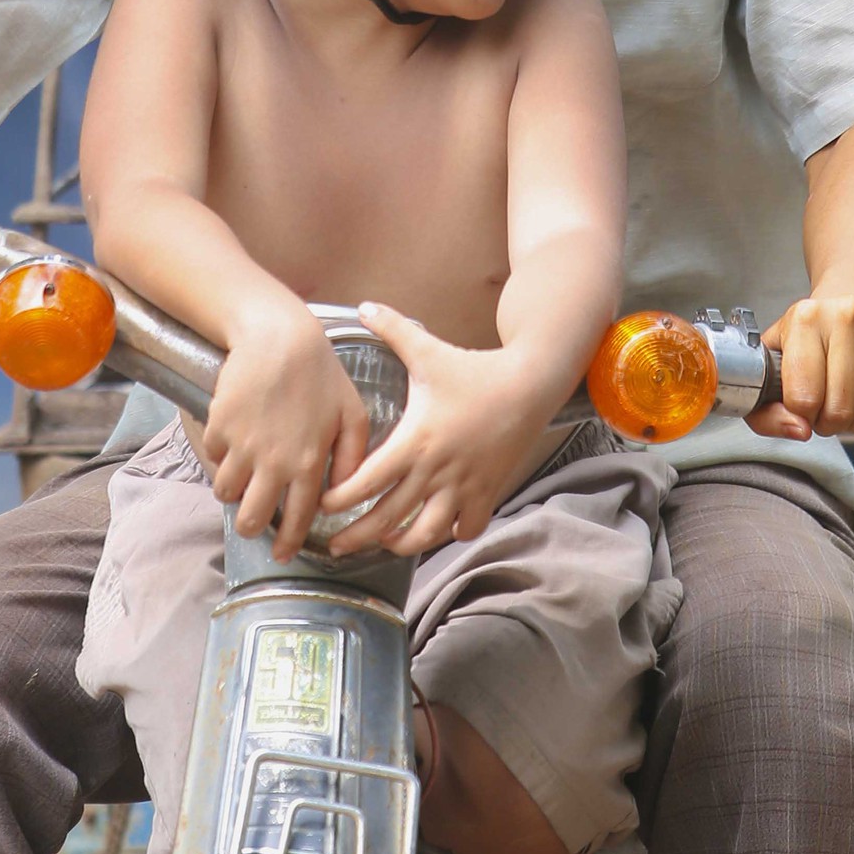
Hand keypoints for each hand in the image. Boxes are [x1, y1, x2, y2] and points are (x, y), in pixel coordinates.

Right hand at [200, 304, 371, 560]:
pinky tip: (233, 440)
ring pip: (226, 492)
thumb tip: (344, 492)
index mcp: (309, 464)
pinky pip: (212, 457)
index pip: (295, 521)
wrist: (278, 337)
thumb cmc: (322, 373)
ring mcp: (242, 447)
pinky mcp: (219, 428)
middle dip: (250, 526)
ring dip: (233, 491)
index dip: (287, 544)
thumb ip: (353, 457)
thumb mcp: (353, 413)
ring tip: (242, 477)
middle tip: (253, 520)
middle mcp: (273, 463)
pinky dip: (219, 455)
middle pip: (249, 518)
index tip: (282, 555)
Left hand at [317, 300, 558, 560]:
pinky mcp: (488, 492)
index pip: (367, 483)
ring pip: (427, 534)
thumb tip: (363, 306)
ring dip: (402, 543)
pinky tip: (438, 528)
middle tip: (336, 547)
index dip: (341, 500)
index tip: (324, 505)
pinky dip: (451, 533)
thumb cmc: (475, 369)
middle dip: (358, 537)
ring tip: (385, 543)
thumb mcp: (429, 350)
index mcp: (416, 441)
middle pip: (389, 518)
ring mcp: (464, 486)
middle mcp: (437, 470)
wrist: (530, 384)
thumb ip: (392, 329)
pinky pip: (467, 528)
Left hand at [760, 292, 853, 434]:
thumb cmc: (806, 345)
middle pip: (840, 408)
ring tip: (849, 402)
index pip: (803, 398)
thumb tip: (800, 431)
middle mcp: (846, 315)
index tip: (803, 407)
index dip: (802, 416)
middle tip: (827, 408)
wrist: (846, 312)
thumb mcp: (772, 368)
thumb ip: (766, 410)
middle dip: (831, 422)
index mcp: (805, 318)